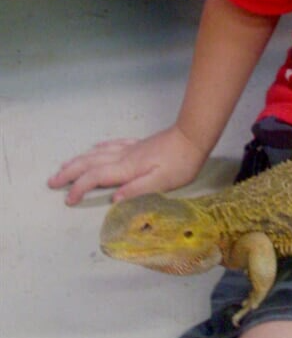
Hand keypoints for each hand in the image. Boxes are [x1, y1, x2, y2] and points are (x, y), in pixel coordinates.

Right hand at [47, 125, 206, 204]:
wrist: (193, 136)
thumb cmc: (181, 163)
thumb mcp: (161, 182)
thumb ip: (136, 190)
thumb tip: (112, 200)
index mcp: (127, 169)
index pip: (96, 178)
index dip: (79, 188)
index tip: (68, 201)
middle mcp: (124, 157)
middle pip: (90, 163)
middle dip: (70, 172)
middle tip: (52, 181)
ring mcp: (131, 148)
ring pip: (98, 152)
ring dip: (79, 160)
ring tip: (64, 166)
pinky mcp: (139, 144)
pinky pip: (114, 144)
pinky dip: (100, 147)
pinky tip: (96, 146)